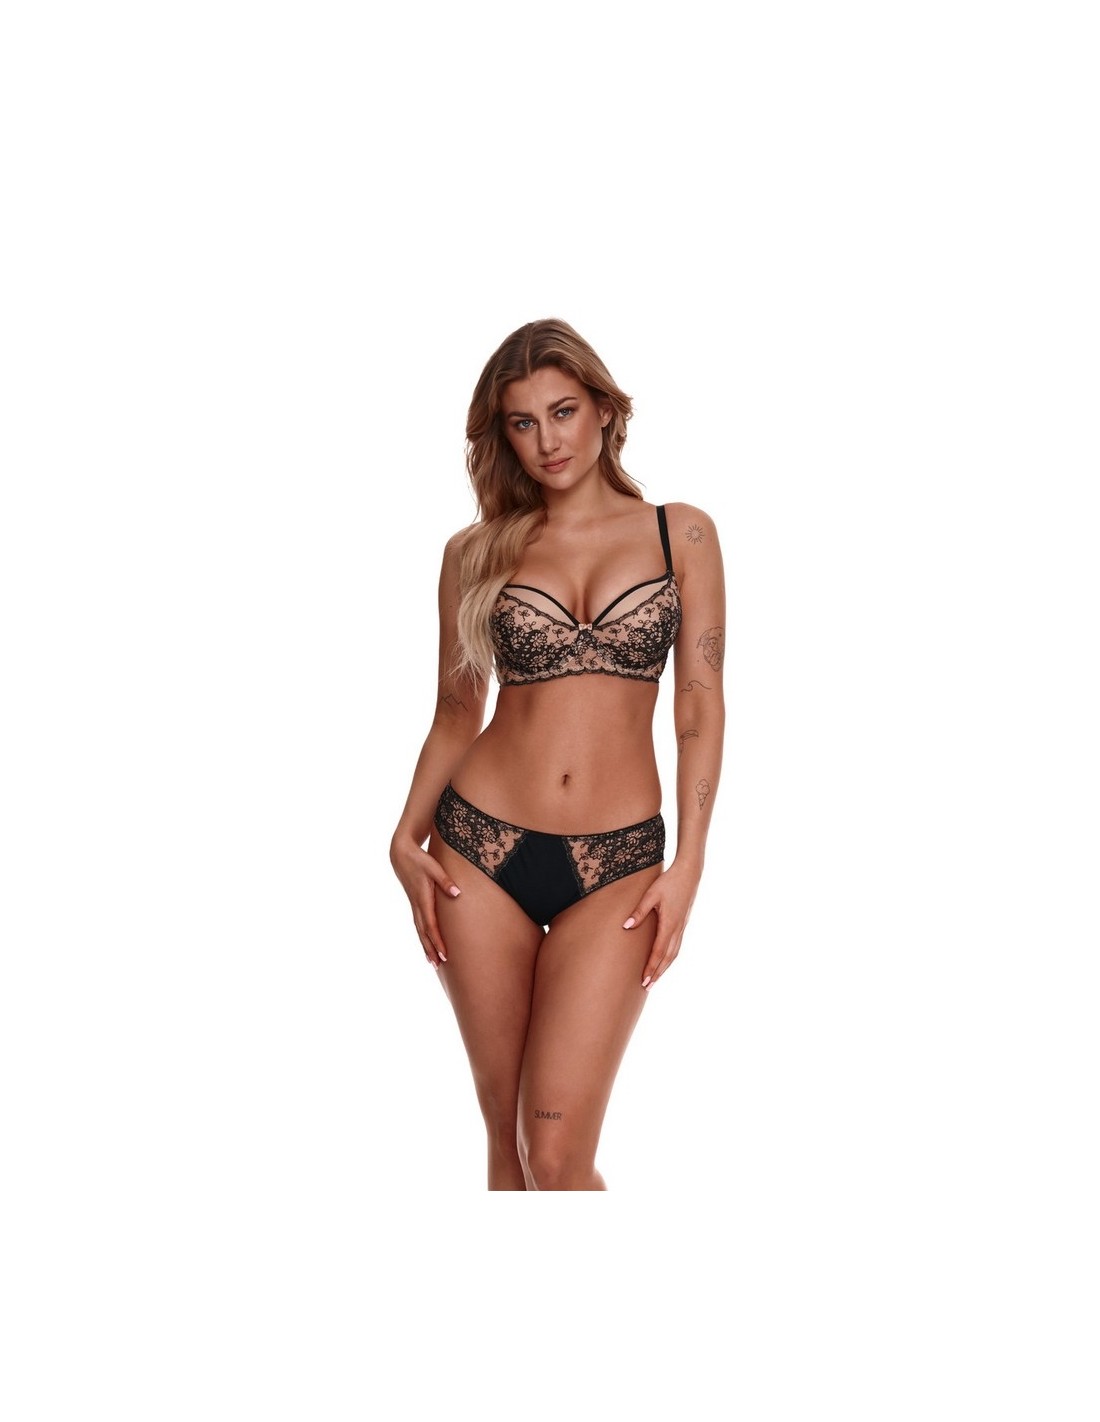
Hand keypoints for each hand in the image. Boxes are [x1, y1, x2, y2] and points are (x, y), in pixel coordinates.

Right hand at [389, 834, 460, 968]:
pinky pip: (418, 925)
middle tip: (438, 965)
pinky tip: (427, 945)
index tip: (444, 954)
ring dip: (426, 947)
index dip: (438, 940)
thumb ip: (445, 881)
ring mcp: (414, 905)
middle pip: (424, 932)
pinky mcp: (414, 904)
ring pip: (420, 930)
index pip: (431, 924)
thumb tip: (458, 893)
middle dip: (431, 949)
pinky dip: (422, 937)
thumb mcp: (434, 867)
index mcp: (423, 898)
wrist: (401, 855)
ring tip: (432, 963)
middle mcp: (417, 905)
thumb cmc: (420, 860)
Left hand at [621, 860, 699, 989]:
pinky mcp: (682, 924)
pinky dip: (670, 958)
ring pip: (674, 954)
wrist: (689, 873)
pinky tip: (665, 961)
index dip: (651, 968)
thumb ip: (639, 912)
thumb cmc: (669, 882)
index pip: (658, 952)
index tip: (644, 981)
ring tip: (655, 979)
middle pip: (667, 958)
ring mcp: (682, 927)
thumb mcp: (651, 894)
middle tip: (647, 987)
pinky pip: (676, 946)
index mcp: (669, 924)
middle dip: (657, 973)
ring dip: (664, 968)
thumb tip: (626, 927)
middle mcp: (677, 929)